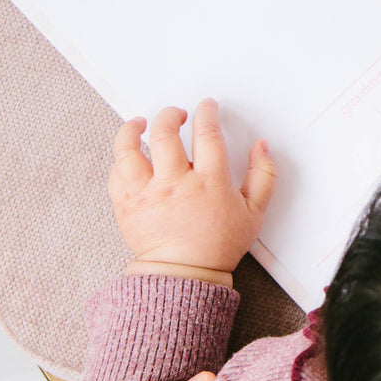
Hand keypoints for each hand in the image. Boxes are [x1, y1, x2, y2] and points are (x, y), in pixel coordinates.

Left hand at [110, 99, 275, 285]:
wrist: (185, 274)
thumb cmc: (218, 244)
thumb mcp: (255, 211)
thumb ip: (263, 175)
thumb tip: (261, 146)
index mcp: (208, 183)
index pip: (206, 135)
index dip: (207, 113)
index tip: (206, 106)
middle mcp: (175, 184)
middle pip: (165, 134)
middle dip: (170, 115)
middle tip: (176, 114)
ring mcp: (147, 195)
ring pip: (129, 150)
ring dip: (132, 130)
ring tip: (139, 124)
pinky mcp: (126, 207)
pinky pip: (116, 174)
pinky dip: (121, 160)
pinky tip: (129, 155)